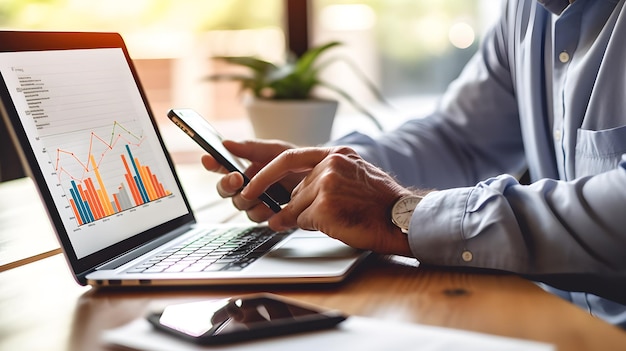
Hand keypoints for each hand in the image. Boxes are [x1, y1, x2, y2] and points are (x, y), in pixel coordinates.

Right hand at [200, 139, 304, 221]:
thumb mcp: (276, 150)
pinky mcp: (269, 215)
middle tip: (238, 179)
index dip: (212, 163)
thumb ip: (251, 148)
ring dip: (249, 200)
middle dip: (229, 185)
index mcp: (245, 167)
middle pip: (225, 190)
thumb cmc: (298, 161)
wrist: (322, 178)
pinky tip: (274, 207)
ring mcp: (257, 202)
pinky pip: (259, 219)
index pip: (221, 166)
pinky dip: (265, 212)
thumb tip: (226, 143)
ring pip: (241, 206)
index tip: (209, 159)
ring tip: (262, 194)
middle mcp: (247, 186)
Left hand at [241, 146, 414, 255]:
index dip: (263, 166)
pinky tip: (337, 224)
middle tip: (287, 217)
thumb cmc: (380, 203)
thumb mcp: (354, 176)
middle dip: (293, 206)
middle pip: (293, 189)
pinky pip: (302, 221)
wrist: (402, 219)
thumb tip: (292, 196)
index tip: (242, 171)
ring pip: (295, 206)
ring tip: (335, 218)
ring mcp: (326, 184)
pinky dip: (313, 227)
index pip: (288, 156)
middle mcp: (329, 164)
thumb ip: (325, 177)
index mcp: (336, 154)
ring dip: (306, 218)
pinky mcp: (324, 206)